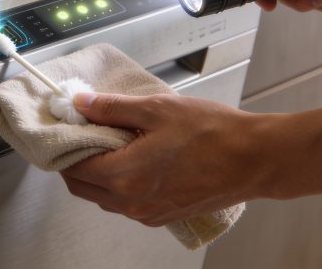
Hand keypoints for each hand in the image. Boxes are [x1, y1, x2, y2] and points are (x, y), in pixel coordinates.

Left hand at [60, 92, 269, 226]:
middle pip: (82, 187)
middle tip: (84, 135)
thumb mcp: (157, 109)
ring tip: (111, 144)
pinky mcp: (164, 216)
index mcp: (125, 176)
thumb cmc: (213, 133)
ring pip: (103, 198)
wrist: (255, 159)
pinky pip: (126, 204)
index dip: (65, 146)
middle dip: (75, 162)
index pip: (73, 167)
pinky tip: (134, 160)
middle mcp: (132, 202)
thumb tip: (82, 103)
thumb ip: (112, 108)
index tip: (68, 128)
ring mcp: (148, 213)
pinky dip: (119, 185)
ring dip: (97, 174)